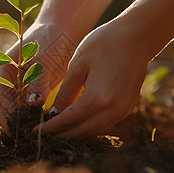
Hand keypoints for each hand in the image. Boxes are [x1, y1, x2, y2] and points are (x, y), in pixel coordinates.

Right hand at [0, 21, 78, 132]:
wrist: (62, 29)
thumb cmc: (51, 40)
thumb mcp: (45, 60)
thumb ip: (38, 82)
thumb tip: (32, 105)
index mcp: (3, 67)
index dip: (5, 113)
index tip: (17, 127)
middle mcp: (6, 78)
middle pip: (1, 105)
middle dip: (10, 121)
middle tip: (23, 136)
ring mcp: (16, 84)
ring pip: (12, 107)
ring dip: (20, 120)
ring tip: (32, 133)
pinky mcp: (28, 89)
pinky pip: (24, 106)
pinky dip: (30, 116)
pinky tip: (41, 124)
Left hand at [36, 19, 150, 139]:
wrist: (138, 35)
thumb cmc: (104, 43)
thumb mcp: (78, 65)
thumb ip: (65, 92)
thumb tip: (53, 114)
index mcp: (98, 98)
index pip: (68, 120)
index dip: (50, 128)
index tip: (35, 132)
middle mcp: (113, 109)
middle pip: (82, 131)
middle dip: (61, 135)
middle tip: (43, 137)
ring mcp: (124, 110)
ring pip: (95, 131)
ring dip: (76, 133)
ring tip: (57, 132)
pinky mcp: (128, 108)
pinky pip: (105, 124)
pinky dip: (89, 126)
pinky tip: (76, 123)